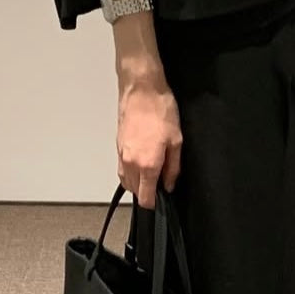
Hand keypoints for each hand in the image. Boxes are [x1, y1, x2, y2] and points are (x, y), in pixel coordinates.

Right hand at [117, 72, 182, 208]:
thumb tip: (169, 183)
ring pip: (126, 180)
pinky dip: (130, 172)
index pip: (145, 196)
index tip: (160, 201)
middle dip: (146, 192)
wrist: (141, 90)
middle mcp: (131, 163)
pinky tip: (141, 163)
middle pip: (134, 191)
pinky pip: (122, 168)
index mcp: (147, 164)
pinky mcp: (118, 146)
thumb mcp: (176, 141)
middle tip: (160, 184)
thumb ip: (173, 167)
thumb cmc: (160, 111)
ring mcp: (122, 155)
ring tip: (151, 174)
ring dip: (137, 183)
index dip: (154, 203)